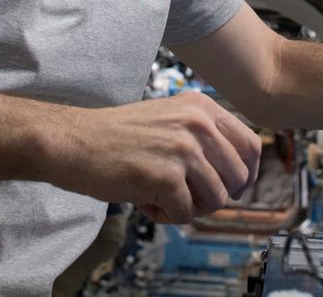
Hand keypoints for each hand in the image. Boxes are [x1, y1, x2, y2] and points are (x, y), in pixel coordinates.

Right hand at [49, 91, 261, 223]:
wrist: (72, 141)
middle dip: (215, 195)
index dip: (245, 174)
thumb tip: (240, 173)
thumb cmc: (117, 136)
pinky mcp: (165, 177)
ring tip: (160, 195)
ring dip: (189, 207)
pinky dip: (166, 215)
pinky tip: (144, 201)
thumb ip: (205, 136)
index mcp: (202, 107)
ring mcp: (183, 149)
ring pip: (216, 200)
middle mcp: (198, 123)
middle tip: (185, 194)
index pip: (250, 145)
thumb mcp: (170, 118)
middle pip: (238, 178)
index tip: (230, 187)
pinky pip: (186, 214)